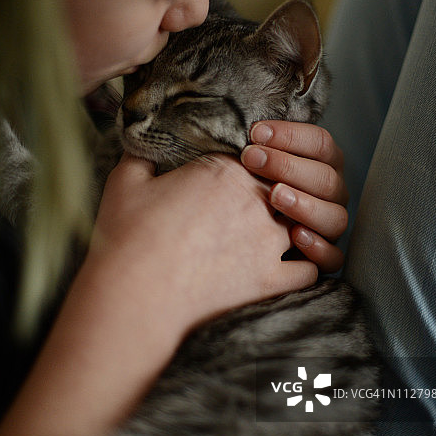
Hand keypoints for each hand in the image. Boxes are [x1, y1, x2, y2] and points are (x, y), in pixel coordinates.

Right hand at [91, 152, 318, 337]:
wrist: (137, 293)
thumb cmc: (128, 237)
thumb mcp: (125, 183)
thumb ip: (141, 156)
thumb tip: (140, 142)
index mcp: (227, 170)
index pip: (259, 159)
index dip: (250, 170)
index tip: (232, 185)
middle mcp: (257, 201)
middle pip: (284, 189)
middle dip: (275, 199)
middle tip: (251, 213)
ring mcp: (269, 242)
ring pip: (304, 225)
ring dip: (294, 229)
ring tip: (273, 239)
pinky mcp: (271, 279)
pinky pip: (310, 269)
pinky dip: (305, 266)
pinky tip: (290, 266)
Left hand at [241, 121, 347, 272]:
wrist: (231, 235)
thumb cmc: (241, 190)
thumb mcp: (249, 163)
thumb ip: (257, 146)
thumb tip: (246, 126)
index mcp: (323, 163)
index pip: (320, 143)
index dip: (290, 135)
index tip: (254, 132)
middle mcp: (332, 192)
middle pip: (326, 178)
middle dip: (287, 166)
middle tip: (252, 159)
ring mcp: (330, 224)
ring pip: (334, 216)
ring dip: (304, 205)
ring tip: (274, 196)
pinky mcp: (326, 256)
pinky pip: (334, 256)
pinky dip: (318, 247)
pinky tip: (295, 236)